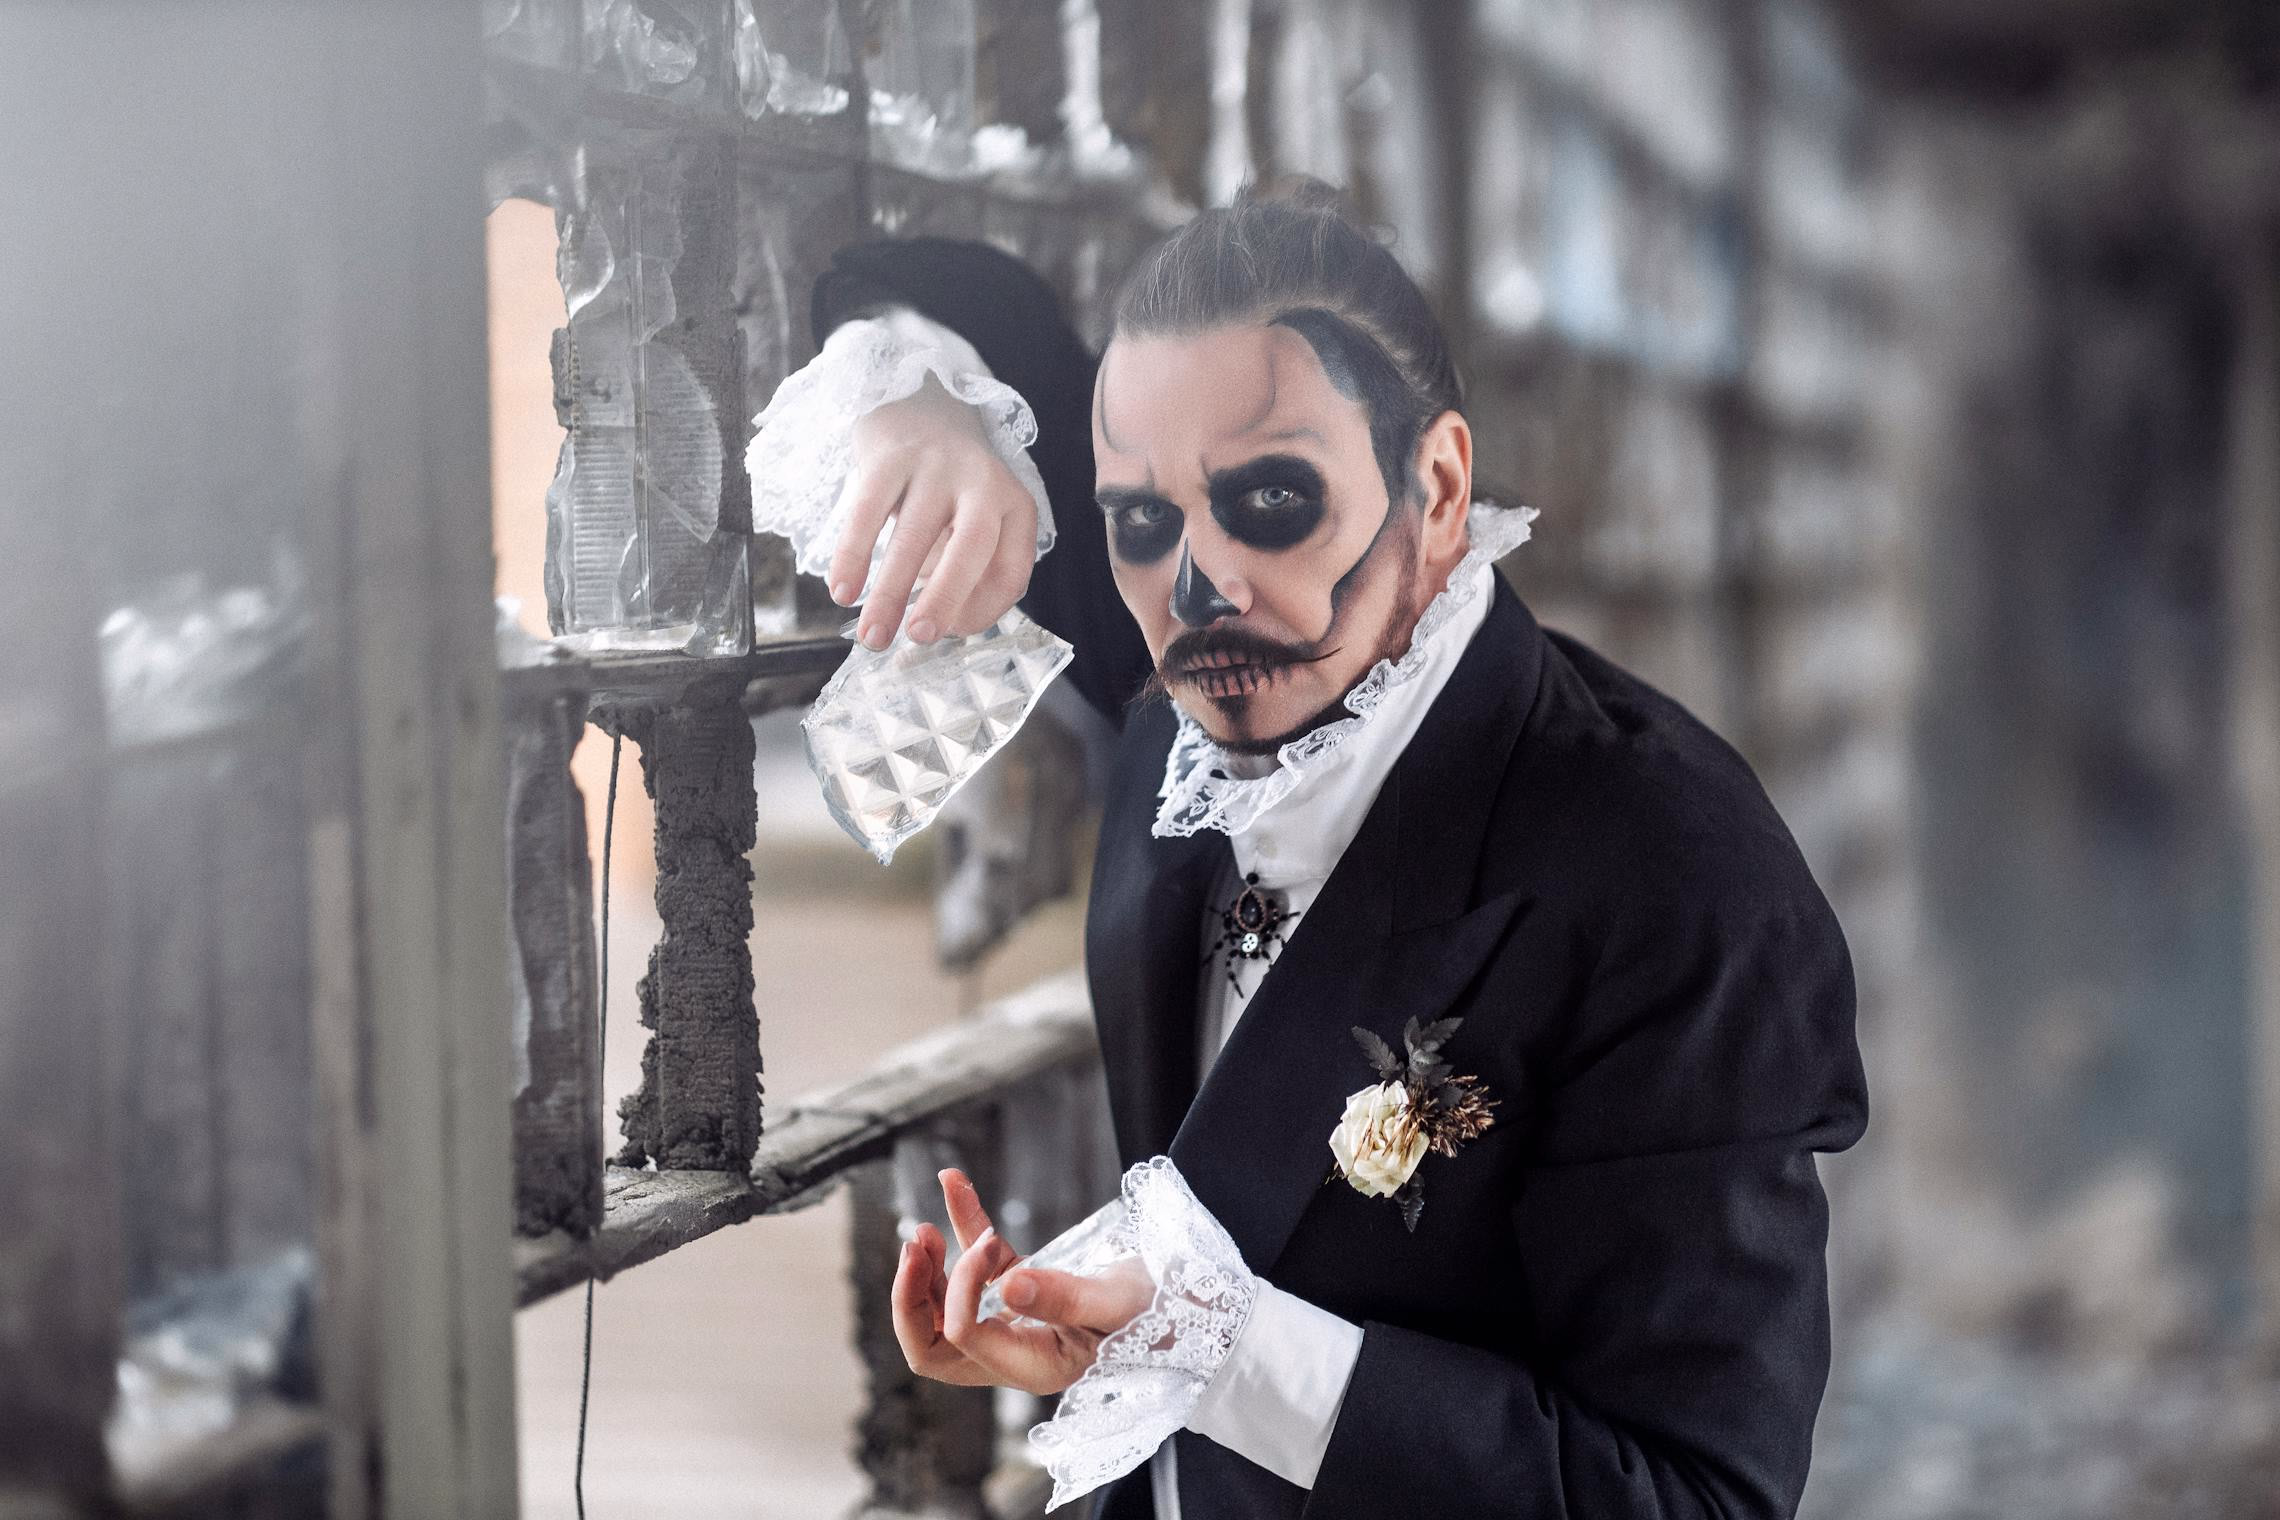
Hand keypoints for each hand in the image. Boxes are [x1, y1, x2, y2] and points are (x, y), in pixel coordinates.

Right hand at [834, 375, 1040, 649]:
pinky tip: (842, 591)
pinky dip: (854, 555)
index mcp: (1014, 506)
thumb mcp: (974, 524)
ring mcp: (936, 465)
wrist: (917, 407)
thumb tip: (942, 624)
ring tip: (871, 637)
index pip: (1012, 570)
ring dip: (889, 592)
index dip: (985, 610)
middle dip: (944, 597)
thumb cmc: (948, 487)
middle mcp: (983, 481)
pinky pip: (868, 512)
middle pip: (971, 547)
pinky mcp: (889, 457)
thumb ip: (965, 572)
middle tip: (918, 638)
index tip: (951, 633)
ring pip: (913, 535)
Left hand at [891, 1167, 1155, 1396]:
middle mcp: (1015, 1352)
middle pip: (933, 1349)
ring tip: (925, 1227)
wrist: (1189, 1300)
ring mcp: (1012, 1324)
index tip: (991, 1246)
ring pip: (940, 1314)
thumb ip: (1064, 1296)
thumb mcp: (1117, 1300)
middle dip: (910, 1302)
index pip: (965, 1336)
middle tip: (915, 1246)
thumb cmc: (1161, 1308)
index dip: (962, 1289)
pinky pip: (977, 1265)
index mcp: (1034, 1367)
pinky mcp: (1020, 1290)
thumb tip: (1005, 1287)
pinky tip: (953, 1180)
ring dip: (926, 1272)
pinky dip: (962, 1226)